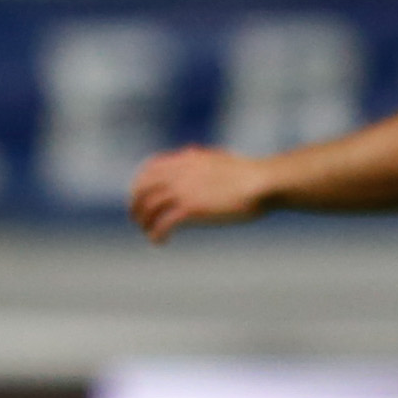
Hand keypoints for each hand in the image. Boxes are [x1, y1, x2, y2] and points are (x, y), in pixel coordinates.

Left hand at [128, 147, 268, 243]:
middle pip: (142, 189)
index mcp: (185, 159)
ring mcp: (183, 190)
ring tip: (149, 233)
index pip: (148, 169)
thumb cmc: (248, 173)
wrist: (262, 182)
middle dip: (135, 206)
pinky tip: (161, 241)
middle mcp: (179, 173)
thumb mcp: (218, 158)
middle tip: (138, 220)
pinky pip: (163, 223)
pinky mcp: (191, 209)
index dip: (139, 185)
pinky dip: (157, 234)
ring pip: (148, 208)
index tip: (140, 198)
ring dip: (144, 223)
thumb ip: (200, 159)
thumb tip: (192, 155)